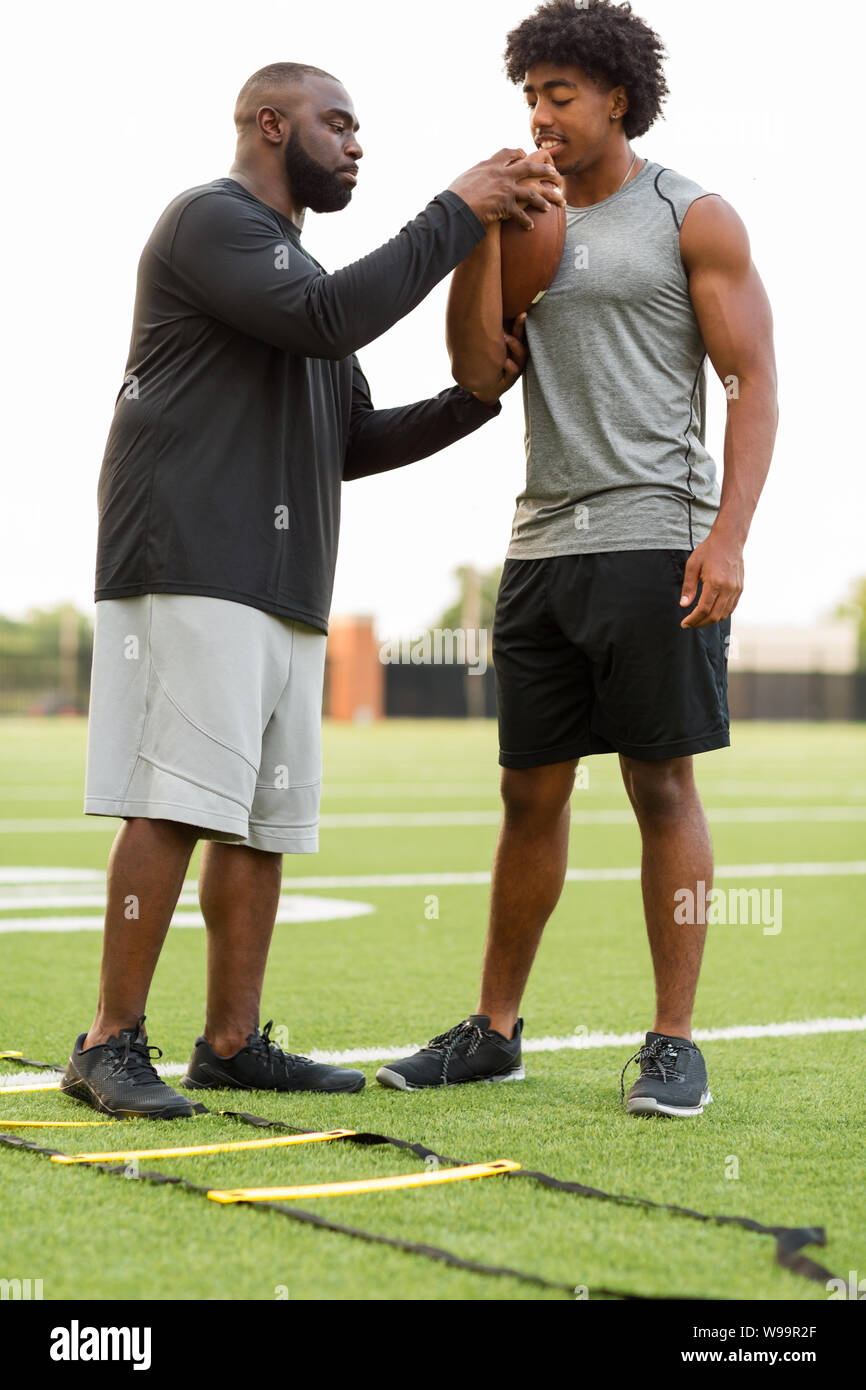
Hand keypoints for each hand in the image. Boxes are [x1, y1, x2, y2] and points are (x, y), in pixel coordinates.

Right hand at [449, 148, 563, 229]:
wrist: (454, 208)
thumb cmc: (454, 196)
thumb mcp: (465, 178)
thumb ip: (475, 175)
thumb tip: (474, 177)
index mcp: (490, 165)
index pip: (508, 153)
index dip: (519, 153)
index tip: (525, 155)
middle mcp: (501, 174)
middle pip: (529, 167)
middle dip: (544, 170)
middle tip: (555, 173)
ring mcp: (505, 189)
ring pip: (531, 192)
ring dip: (543, 199)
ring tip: (551, 206)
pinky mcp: (505, 205)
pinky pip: (521, 214)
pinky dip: (526, 221)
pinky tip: (531, 227)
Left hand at [472, 313, 528, 403]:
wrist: (483, 389)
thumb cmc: (486, 366)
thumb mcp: (488, 349)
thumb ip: (489, 336)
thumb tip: (483, 314)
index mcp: (512, 348)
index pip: (519, 332)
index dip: (521, 322)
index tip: (522, 311)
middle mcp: (517, 357)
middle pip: (522, 340)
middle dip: (521, 328)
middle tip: (520, 316)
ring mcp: (515, 368)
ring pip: (521, 355)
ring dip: (515, 345)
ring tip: (505, 337)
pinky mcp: (510, 380)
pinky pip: (512, 372)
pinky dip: (509, 366)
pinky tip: (505, 361)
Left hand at [680, 530, 744, 628]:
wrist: (729, 540)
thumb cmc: (709, 550)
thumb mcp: (692, 565)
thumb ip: (688, 587)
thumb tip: (684, 604)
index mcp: (715, 582)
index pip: (703, 609)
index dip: (693, 619)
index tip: (684, 623)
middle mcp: (728, 588)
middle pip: (714, 616)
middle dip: (700, 623)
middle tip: (690, 623)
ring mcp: (736, 589)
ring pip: (724, 614)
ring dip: (711, 620)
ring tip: (699, 619)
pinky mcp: (740, 588)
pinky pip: (731, 608)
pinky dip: (721, 614)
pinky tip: (712, 612)